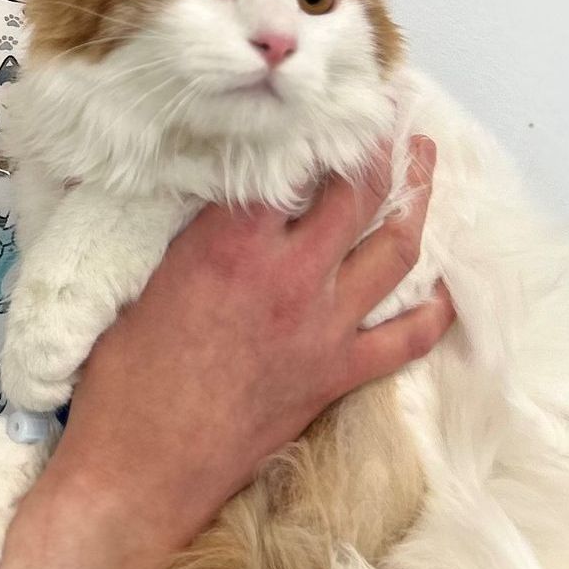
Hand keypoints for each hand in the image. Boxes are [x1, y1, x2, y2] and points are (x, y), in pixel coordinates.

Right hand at [41, 134, 450, 568]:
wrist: (142, 470)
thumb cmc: (122, 376)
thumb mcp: (137, 279)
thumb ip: (180, 230)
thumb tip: (201, 190)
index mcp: (231, 243)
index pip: (287, 162)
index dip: (310, 125)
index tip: (321, 99)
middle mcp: (289, 275)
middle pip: (354, 193)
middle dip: (378, 148)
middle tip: (389, 116)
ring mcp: (321, 326)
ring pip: (393, 250)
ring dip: (416, 201)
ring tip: (425, 165)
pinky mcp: (335, 374)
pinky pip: (405, 337)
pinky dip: (432, 309)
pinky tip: (445, 287)